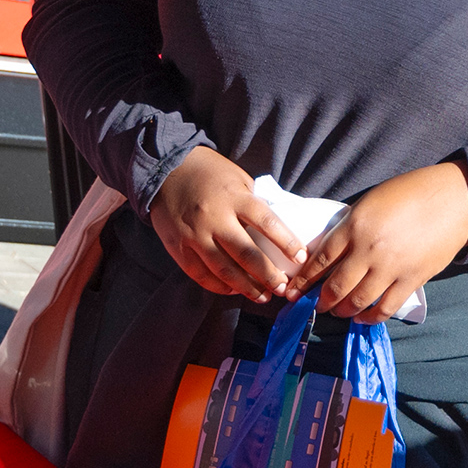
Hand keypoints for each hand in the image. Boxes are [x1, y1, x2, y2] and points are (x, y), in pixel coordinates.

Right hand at [149, 147, 309, 300]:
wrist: (166, 171)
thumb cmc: (210, 174)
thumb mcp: (239, 179)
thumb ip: (255, 203)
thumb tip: (280, 229)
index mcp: (234, 197)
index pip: (267, 222)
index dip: (287, 243)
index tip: (302, 257)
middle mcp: (215, 218)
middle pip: (247, 254)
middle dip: (268, 275)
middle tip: (283, 288)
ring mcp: (194, 235)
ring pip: (224, 270)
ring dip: (247, 287)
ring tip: (263, 296)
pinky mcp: (178, 248)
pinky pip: (200, 275)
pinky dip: (219, 286)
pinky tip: (234, 290)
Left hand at [305, 163, 467, 323]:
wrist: (452, 200)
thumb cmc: (409, 194)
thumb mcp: (370, 203)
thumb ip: (349, 228)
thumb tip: (330, 254)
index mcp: (354, 225)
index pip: (321, 260)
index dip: (304, 279)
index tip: (294, 291)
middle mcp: (369, 249)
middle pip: (336, 286)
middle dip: (321, 300)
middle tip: (316, 305)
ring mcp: (391, 267)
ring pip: (358, 301)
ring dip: (343, 311)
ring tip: (338, 312)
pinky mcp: (412, 280)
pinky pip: (386, 307)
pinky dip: (371, 318)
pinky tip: (363, 318)